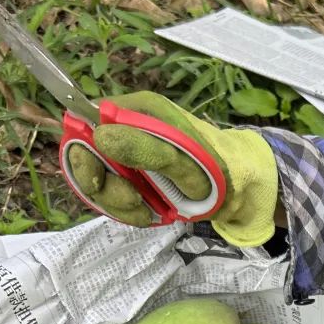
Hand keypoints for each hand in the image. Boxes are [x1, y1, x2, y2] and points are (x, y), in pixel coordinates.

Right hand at [66, 91, 279, 246]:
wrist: (240, 189)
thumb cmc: (219, 167)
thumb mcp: (185, 159)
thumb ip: (145, 148)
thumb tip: (101, 135)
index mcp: (137, 110)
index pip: (86, 122)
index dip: (83, 152)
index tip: (98, 179)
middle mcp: (126, 128)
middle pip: (86, 155)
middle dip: (104, 185)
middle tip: (132, 201)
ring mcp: (127, 154)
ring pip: (98, 180)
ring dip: (117, 202)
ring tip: (146, 211)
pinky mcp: (132, 178)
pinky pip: (113, 196)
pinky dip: (126, 210)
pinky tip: (148, 213)